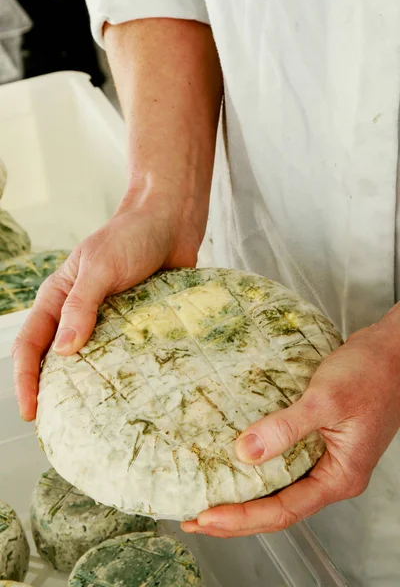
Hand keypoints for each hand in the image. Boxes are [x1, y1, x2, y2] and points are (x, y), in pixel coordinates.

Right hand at [13, 189, 203, 421]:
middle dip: (54, 391)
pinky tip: (133, 395)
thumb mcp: (100, 267)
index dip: (26, 379)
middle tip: (62, 426)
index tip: (32, 412)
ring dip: (91, 387)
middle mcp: (79, 314)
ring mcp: (109, 321)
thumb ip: (82, 305)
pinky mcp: (137, 325)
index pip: (32, 344)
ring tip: (97, 421)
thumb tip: (64, 351)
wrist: (172, 222)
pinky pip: (127, 355)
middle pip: (58, 359)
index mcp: (58, 298)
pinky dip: (126, 374)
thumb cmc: (130, 236)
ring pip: (93, 362)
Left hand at [182, 313, 399, 537]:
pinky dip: (257, 463)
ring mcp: (324, 455)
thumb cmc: (372, 372)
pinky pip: (282, 459)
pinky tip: (233, 459)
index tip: (206, 517)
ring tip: (208, 495)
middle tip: (195, 517)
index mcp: (340, 476)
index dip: (242, 519)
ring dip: (244, 492)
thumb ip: (286, 428)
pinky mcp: (317, 436)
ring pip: (279, 485)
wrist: (391, 349)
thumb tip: (244, 452)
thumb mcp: (326, 400)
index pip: (284, 510)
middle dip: (236, 515)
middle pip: (278, 506)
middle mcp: (331, 473)